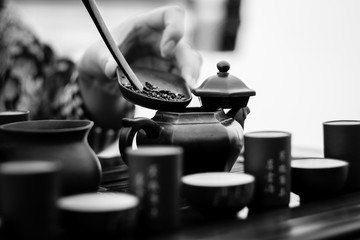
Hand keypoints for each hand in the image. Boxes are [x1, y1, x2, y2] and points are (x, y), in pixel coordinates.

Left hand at [78, 6, 201, 87]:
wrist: (103, 74)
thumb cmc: (103, 54)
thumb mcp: (98, 54)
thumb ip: (104, 59)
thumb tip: (110, 69)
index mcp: (146, 25)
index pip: (171, 15)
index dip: (175, 29)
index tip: (165, 51)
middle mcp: (161, 38)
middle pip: (185, 44)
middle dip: (189, 62)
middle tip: (187, 81)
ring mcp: (167, 56)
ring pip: (190, 61)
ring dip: (192, 75)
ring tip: (188, 91)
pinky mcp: (168, 72)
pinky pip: (184, 76)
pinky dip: (186, 86)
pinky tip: (183, 94)